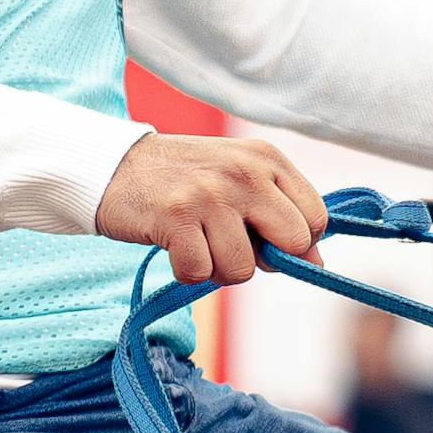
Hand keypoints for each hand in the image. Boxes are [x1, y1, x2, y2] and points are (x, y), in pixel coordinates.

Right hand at [93, 127, 323, 290]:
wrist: (115, 165)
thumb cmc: (185, 180)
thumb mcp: (240, 181)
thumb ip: (280, 215)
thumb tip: (317, 265)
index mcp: (267, 158)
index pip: (316, 218)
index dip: (295, 242)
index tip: (264, 237)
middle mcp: (244, 172)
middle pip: (293, 244)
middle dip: (265, 258)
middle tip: (232, 243)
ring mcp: (210, 194)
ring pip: (244, 269)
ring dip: (218, 268)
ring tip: (198, 240)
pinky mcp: (176, 217)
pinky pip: (201, 273)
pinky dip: (187, 271)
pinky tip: (176, 246)